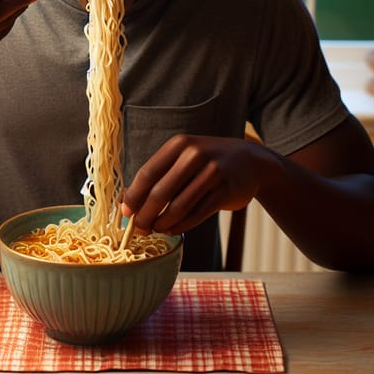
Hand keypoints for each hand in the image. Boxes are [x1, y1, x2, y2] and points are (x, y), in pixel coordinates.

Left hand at [121, 134, 276, 234]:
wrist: (249, 161)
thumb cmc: (206, 161)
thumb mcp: (183, 157)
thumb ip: (157, 176)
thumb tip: (124, 201)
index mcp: (179, 144)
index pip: (148, 173)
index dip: (133, 195)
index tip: (124, 213)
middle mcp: (195, 154)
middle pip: (161, 192)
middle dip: (145, 214)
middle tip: (138, 229)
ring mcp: (213, 172)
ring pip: (179, 206)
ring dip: (163, 223)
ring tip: (156, 229)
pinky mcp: (226, 191)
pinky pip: (197, 214)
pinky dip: (181, 226)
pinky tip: (173, 229)